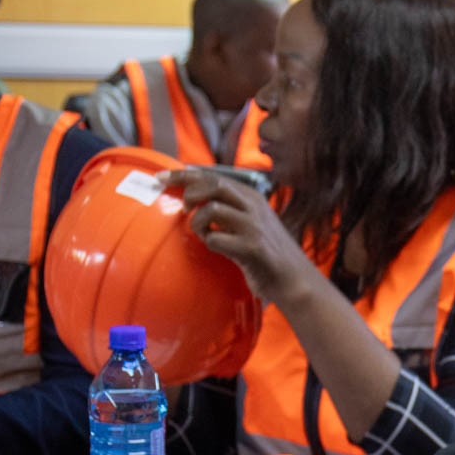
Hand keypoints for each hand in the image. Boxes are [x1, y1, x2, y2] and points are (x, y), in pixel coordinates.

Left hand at [169, 169, 314, 304]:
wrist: (294, 279)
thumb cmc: (266, 252)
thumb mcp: (251, 222)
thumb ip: (228, 209)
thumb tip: (192, 197)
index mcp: (252, 197)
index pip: (213, 177)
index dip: (184, 175)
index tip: (160, 177)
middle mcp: (254, 207)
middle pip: (212, 184)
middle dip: (187, 191)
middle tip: (182, 208)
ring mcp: (253, 226)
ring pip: (211, 209)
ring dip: (198, 223)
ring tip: (204, 234)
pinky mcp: (252, 248)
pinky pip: (215, 239)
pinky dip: (209, 243)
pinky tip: (218, 249)